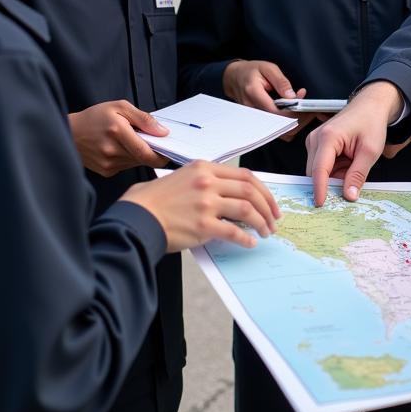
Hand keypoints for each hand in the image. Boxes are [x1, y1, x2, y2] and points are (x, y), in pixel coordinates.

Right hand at [68, 100, 169, 175]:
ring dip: (139, 154)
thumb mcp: (120, 107)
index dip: (161, 155)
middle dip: (151, 150)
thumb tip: (162, 132)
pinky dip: (129, 158)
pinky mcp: (106, 171)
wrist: (69, 132)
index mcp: (117, 132)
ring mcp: (108, 164)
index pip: (146, 152)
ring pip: (136, 163)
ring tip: (129, 141)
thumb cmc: (94, 117)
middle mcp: (112, 151)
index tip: (168, 150)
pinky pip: (126, 166)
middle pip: (143, 159)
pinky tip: (119, 149)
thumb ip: (143, 119)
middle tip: (148, 139)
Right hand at [122, 162, 281, 251]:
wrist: (136, 217)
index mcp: (204, 168)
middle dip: (268, 207)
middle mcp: (207, 182)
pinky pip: (234, 232)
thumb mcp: (182, 178)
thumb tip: (229, 197)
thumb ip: (205, 182)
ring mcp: (206, 203)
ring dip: (261, 222)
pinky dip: (246, 239)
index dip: (263, 190)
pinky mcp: (203, 225)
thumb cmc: (154, 200)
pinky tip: (250, 243)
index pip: (245, 175)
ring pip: (247, 210)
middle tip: (273, 219)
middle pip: (250, 191)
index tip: (270, 202)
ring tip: (266, 232)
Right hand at [223, 59, 313, 140]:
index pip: (277, 112)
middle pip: (279, 126)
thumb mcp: (268, 68)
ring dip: (295, 123)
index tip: (303, 103)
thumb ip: (281, 82)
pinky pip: (276, 130)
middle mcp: (253, 110)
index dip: (293, 111)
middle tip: (308, 109)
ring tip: (302, 110)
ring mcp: (255, 118)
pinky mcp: (259, 122)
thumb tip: (292, 96)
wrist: (235, 77)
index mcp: (254, 94)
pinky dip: (287, 125)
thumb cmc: (250, 71)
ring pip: (279, 132)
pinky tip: (293, 114)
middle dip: (298, 119)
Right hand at [305, 81, 401, 205]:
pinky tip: (348, 163)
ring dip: (334, 176)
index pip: (319, 169)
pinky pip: (322, 166)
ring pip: (318, 171)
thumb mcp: (370, 151)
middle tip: (349, 189)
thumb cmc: (371, 122)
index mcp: (328, 137)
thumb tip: (349, 195)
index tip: (321, 204)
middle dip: (330, 184)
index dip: (320, 189)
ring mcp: (315, 141)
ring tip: (353, 166)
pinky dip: (335, 170)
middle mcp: (316, 138)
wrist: (370, 106)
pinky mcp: (318, 145)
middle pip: (315, 172)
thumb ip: (358, 175)